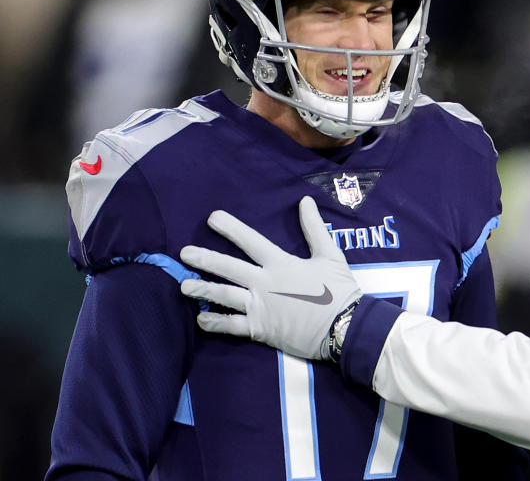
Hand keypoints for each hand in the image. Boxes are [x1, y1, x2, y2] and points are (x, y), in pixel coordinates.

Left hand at [179, 196, 360, 360]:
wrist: (344, 326)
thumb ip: (314, 228)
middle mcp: (265, 283)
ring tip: (183, 286)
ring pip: (225, 296)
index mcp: (281, 263)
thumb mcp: (330, 254)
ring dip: (203, 290)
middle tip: (184, 253)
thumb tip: (304, 201)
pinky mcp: (261, 329)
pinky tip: (201, 320)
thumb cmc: (339, 289)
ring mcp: (261, 307)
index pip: (251, 241)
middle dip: (205, 259)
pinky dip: (216, 323)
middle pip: (229, 268)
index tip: (212, 218)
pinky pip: (233, 326)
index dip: (231, 228)